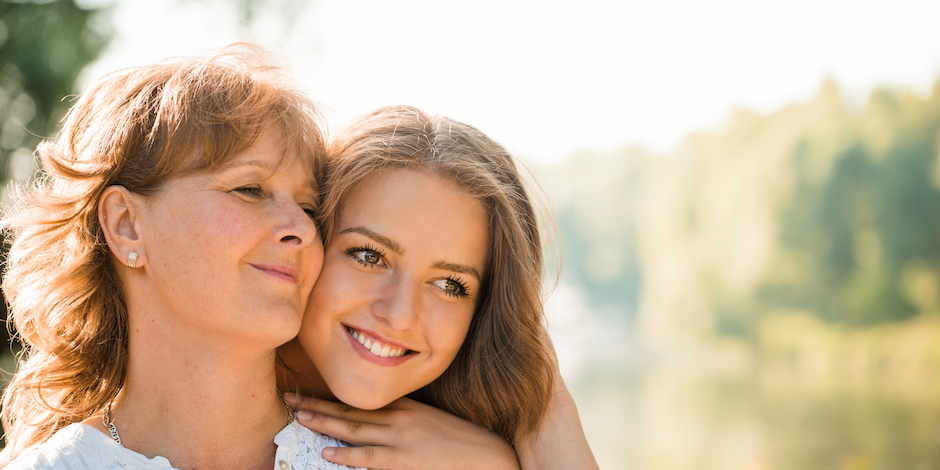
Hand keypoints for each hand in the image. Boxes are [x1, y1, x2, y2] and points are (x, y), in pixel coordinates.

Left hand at [283, 394, 519, 469]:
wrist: (485, 455)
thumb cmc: (458, 441)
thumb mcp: (430, 422)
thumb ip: (404, 419)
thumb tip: (377, 423)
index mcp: (404, 406)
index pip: (359, 401)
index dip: (330, 397)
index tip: (306, 392)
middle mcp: (398, 418)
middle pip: (349, 411)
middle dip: (317, 405)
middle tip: (289, 398)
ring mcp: (399, 439)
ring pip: (353, 430)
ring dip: (323, 424)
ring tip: (298, 418)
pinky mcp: (403, 460)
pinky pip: (368, 457)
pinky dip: (346, 455)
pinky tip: (327, 452)